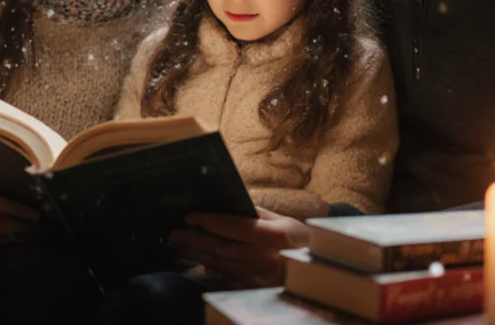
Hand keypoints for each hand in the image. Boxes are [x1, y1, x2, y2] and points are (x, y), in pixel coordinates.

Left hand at [169, 207, 309, 288]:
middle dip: (194, 240)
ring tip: (180, 244)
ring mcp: (258, 278)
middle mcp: (264, 259)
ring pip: (219, 264)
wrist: (322, 274)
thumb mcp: (287, 223)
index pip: (233, 227)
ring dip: (197, 254)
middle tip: (173, 233)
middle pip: (220, 248)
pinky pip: (227, 277)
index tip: (189, 217)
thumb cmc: (303, 243)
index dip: (208, 221)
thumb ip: (259, 214)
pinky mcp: (254, 290)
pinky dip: (210, 268)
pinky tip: (198, 260)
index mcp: (274, 237)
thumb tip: (233, 203)